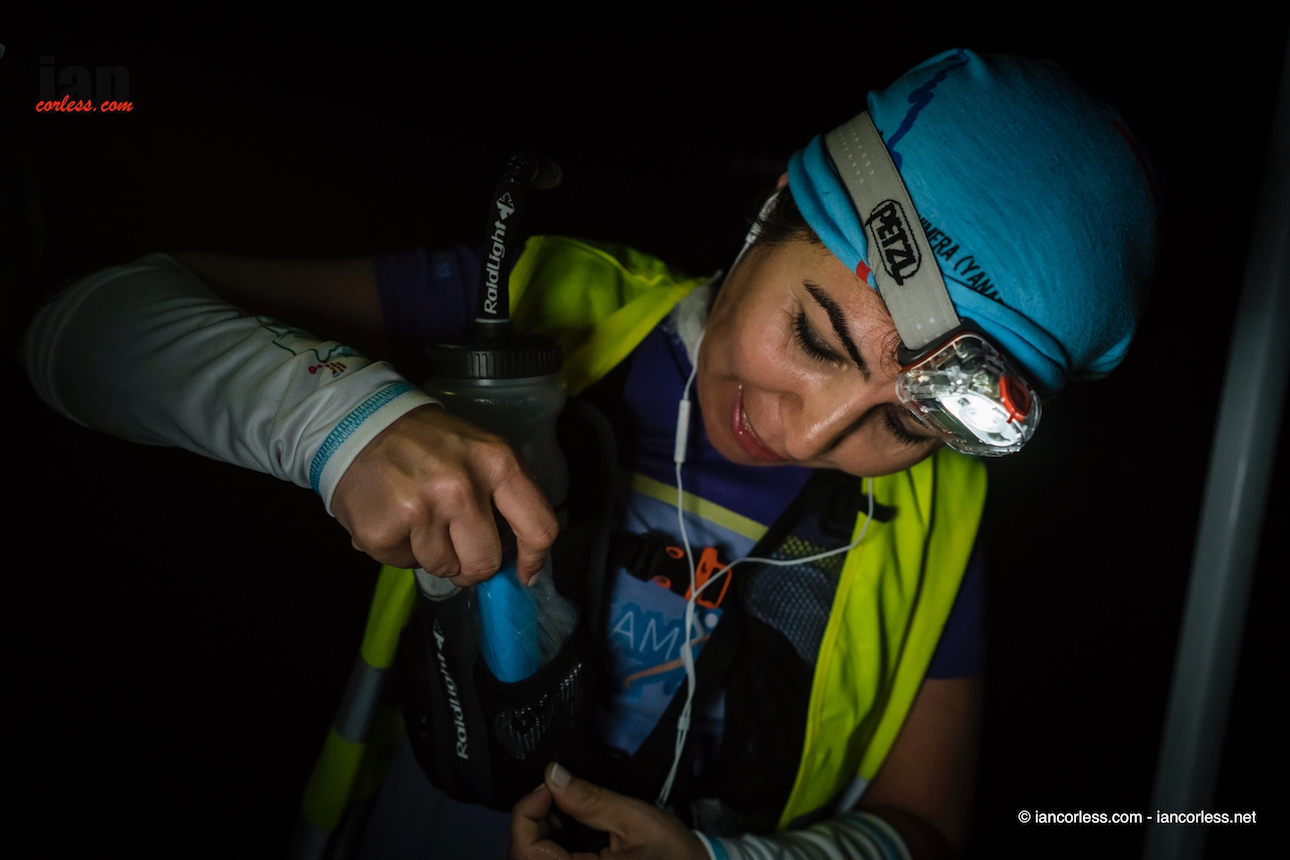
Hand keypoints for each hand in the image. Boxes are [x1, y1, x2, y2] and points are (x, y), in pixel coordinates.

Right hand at [331, 405, 557, 585]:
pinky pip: (403, 564)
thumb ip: (502, 494)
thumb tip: (519, 554)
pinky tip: (391, 517)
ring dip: (430, 553)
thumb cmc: (425, 442)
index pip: (538, 528)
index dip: (533, 560)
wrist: (357, 424)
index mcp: (496, 463)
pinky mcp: (382, 532)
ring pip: (443, 568)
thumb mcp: (477, 449)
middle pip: (486, 562)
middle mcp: (461, 488)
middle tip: (453, 545)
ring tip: (414, 517)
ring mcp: (420, 511)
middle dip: (471, 564)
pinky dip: (398, 549)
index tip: (525, 574)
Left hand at [509, 763, 707, 859]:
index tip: (548, 787)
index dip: (527, 813)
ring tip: (565, 810)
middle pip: (524, 858)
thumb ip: (589, 800)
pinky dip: (552, 849)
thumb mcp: (634, 820)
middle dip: (533, 822)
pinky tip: (568, 831)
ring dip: (540, 836)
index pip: (525, 852)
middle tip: (557, 795)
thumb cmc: (673, 856)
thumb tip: (552, 775)